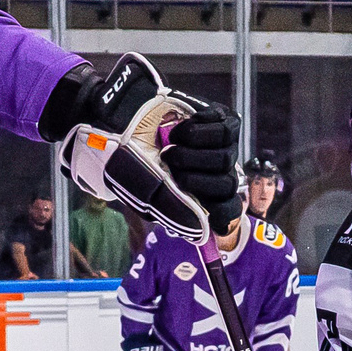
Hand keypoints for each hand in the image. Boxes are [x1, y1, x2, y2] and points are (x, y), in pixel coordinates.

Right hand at [57, 54, 222, 241]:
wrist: (122, 120)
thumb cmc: (132, 160)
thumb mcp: (145, 192)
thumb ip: (173, 211)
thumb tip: (202, 230)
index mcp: (201, 196)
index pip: (229, 211)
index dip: (220, 211)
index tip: (201, 206)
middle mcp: (214, 174)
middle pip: (227, 184)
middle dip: (194, 177)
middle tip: (168, 165)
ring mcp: (220, 147)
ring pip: (227, 157)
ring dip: (192, 152)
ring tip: (169, 145)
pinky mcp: (221, 121)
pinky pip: (227, 129)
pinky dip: (198, 129)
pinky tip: (178, 129)